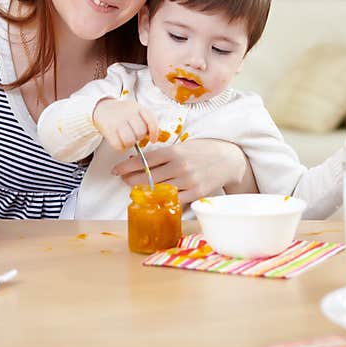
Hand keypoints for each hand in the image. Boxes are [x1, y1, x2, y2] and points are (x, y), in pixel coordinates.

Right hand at [93, 98, 158, 151]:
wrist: (101, 107)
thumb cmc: (121, 112)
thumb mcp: (135, 110)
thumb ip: (146, 120)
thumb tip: (154, 136)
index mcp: (137, 107)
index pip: (151, 121)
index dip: (154, 133)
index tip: (152, 139)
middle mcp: (128, 113)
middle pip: (140, 133)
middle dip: (138, 137)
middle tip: (133, 134)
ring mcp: (118, 121)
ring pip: (130, 140)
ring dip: (129, 143)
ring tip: (126, 138)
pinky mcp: (109, 129)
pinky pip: (118, 145)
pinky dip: (120, 146)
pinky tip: (119, 141)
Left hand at [111, 139, 247, 203]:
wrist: (229, 159)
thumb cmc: (204, 150)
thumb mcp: (184, 145)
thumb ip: (165, 154)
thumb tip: (142, 161)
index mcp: (175, 152)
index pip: (145, 161)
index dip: (128, 167)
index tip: (116, 170)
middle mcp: (179, 167)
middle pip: (148, 178)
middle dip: (131, 180)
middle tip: (123, 179)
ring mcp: (188, 182)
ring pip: (159, 190)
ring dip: (144, 191)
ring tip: (136, 189)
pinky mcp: (196, 193)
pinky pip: (174, 200)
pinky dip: (162, 200)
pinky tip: (155, 198)